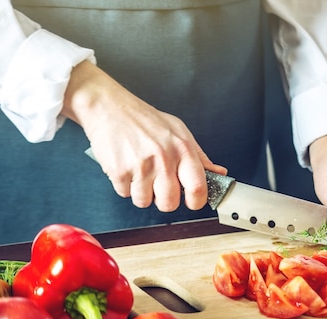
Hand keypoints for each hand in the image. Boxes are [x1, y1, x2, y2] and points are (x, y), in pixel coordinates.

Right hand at [61, 61, 225, 211]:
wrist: (108, 106)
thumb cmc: (144, 119)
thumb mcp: (178, 131)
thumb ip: (199, 156)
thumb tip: (219, 173)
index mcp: (182, 149)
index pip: (198, 187)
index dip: (196, 201)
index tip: (192, 201)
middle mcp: (163, 158)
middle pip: (169, 203)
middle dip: (164, 200)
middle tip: (159, 187)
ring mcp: (140, 166)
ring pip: (145, 201)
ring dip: (141, 193)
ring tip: (139, 172)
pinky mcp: (119, 171)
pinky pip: (125, 194)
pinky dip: (124, 185)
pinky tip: (126, 167)